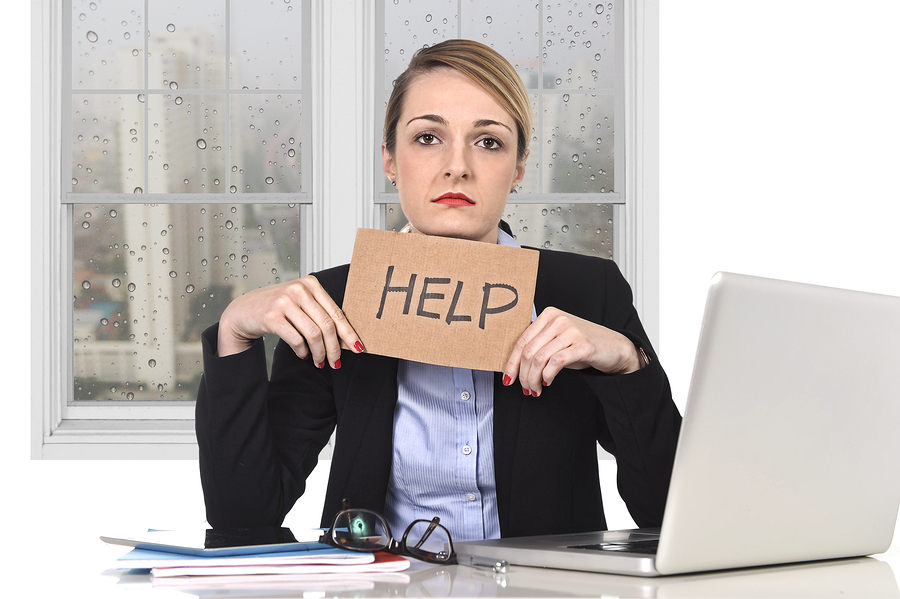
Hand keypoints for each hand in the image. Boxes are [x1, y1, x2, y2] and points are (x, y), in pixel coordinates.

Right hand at [217, 275, 363, 367]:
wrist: (243, 311)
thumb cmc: (277, 308)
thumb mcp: (300, 303)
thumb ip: (320, 313)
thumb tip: (346, 338)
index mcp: (311, 284)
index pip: (336, 312)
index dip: (349, 333)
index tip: (358, 347)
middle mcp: (299, 289)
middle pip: (327, 325)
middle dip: (335, 348)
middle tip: (336, 363)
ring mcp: (284, 301)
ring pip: (314, 334)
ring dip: (319, 353)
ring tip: (319, 362)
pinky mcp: (272, 316)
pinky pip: (296, 339)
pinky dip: (303, 351)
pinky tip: (304, 355)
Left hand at [502, 307, 641, 395]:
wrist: (615, 348)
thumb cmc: (583, 346)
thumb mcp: (557, 341)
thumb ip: (539, 346)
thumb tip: (515, 366)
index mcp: (548, 316)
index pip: (522, 341)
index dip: (512, 362)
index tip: (508, 378)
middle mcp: (558, 320)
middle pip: (528, 351)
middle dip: (523, 375)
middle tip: (525, 389)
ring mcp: (571, 331)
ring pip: (539, 359)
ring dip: (534, 379)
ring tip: (535, 390)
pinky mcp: (583, 345)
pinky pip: (556, 362)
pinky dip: (547, 376)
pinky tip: (547, 383)